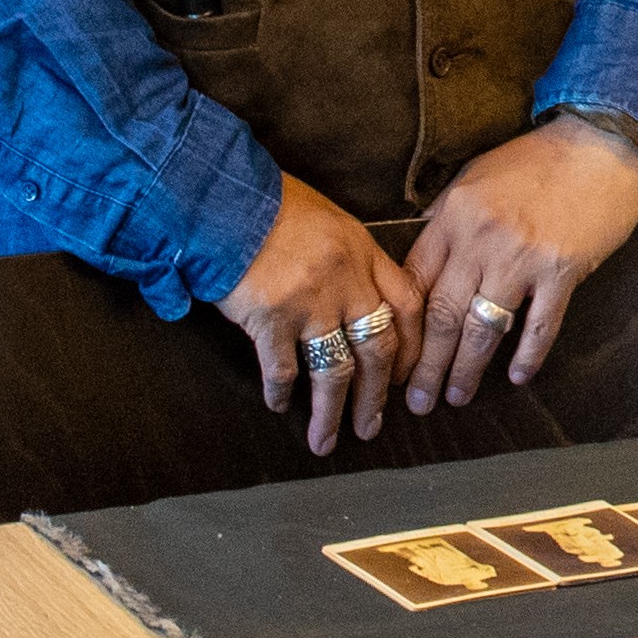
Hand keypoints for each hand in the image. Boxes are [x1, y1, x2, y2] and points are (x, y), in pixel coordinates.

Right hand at [217, 178, 422, 453]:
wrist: (223, 196)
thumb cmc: (272, 205)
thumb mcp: (330, 221)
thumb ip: (351, 259)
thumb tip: (360, 298)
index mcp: (365, 253)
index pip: (407, 306)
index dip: (413, 347)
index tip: (406, 377)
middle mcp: (346, 281)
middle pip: (378, 350)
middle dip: (375, 396)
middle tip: (372, 427)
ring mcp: (310, 302)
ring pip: (335, 370)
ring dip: (333, 412)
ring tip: (328, 441)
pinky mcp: (271, 317)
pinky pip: (283, 367)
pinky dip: (281, 391)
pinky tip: (279, 406)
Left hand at [403, 115, 637, 411]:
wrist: (601, 141)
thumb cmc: (538, 160)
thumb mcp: (475, 178)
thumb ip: (446, 219)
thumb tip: (426, 259)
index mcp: (453, 217)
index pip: (416, 284)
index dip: (403, 329)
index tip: (395, 359)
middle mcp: (481, 240)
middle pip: (442, 316)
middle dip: (426, 365)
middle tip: (416, 402)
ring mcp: (522, 257)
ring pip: (483, 328)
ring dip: (467, 370)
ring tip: (455, 398)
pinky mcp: (563, 270)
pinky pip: (540, 325)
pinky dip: (528, 355)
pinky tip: (517, 377)